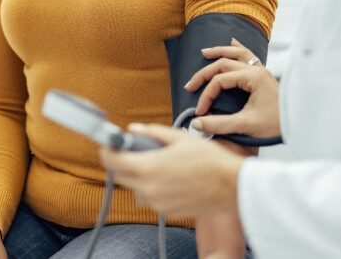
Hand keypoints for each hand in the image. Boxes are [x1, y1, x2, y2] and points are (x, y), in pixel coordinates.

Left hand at [99, 124, 243, 218]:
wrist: (233, 187)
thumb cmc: (210, 161)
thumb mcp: (179, 138)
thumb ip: (152, 132)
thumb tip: (133, 129)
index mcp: (149, 168)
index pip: (112, 161)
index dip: (107, 150)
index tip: (110, 144)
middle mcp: (149, 188)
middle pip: (120, 176)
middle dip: (122, 162)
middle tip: (132, 151)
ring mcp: (157, 203)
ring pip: (135, 188)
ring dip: (138, 176)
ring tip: (158, 165)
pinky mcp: (167, 211)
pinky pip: (151, 198)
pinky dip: (153, 188)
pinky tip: (170, 178)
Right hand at [184, 39, 280, 138]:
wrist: (299, 125)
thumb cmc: (276, 126)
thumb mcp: (245, 125)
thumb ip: (219, 124)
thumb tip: (196, 123)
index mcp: (253, 78)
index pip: (220, 81)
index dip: (206, 95)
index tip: (200, 111)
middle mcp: (257, 70)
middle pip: (224, 64)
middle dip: (205, 74)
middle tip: (190, 85)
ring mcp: (262, 71)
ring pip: (237, 53)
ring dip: (220, 52)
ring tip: (204, 52)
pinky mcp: (264, 75)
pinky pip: (249, 55)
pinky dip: (238, 48)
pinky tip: (232, 41)